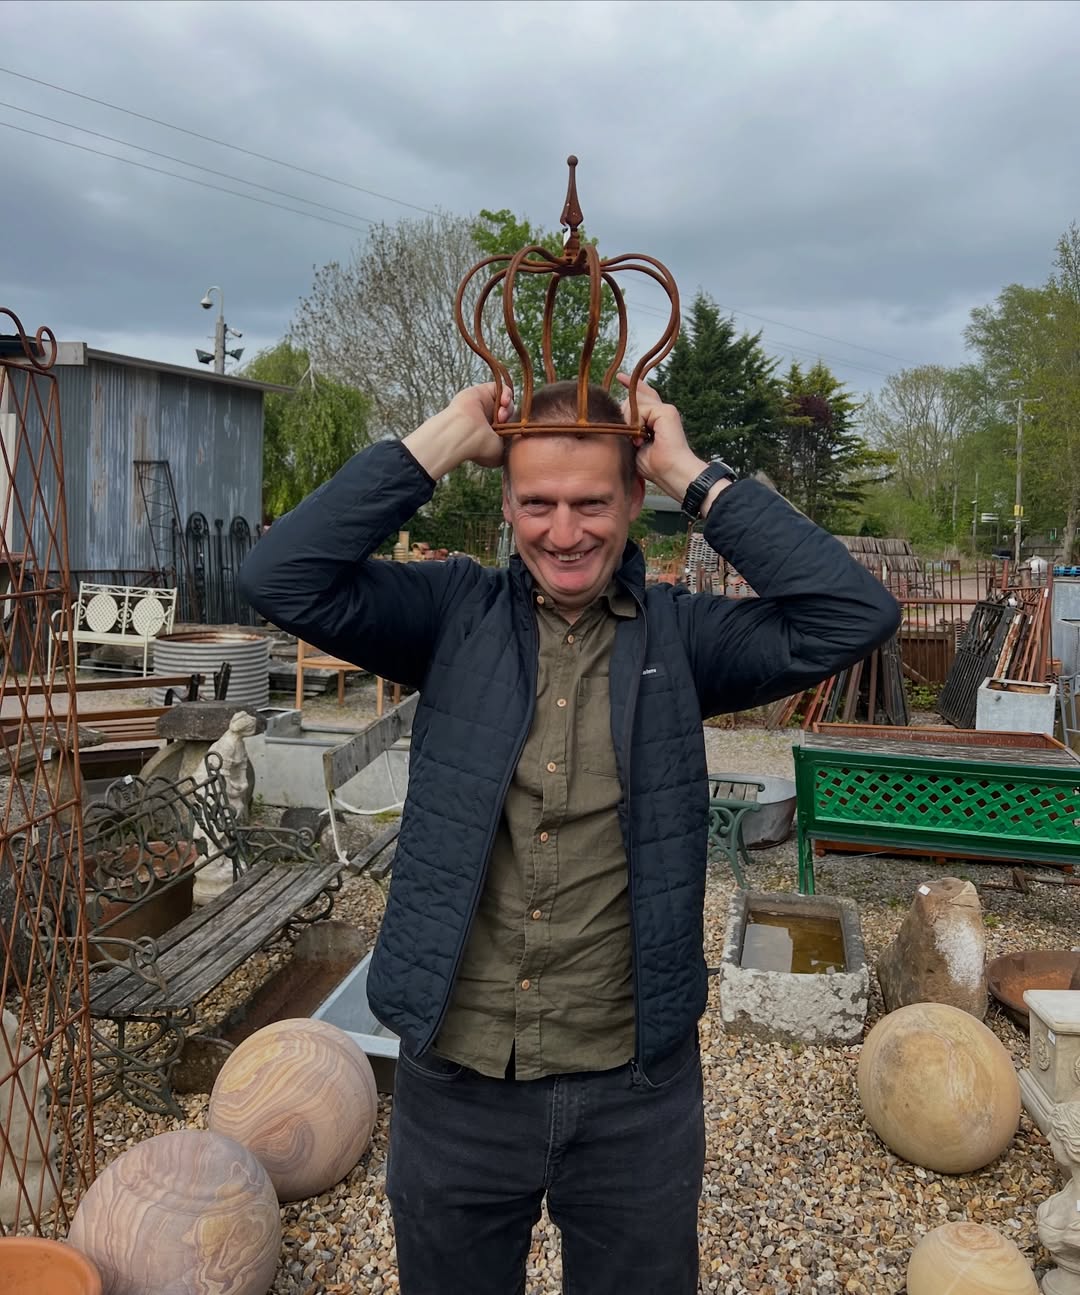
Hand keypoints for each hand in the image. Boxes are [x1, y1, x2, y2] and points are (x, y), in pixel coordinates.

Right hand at [404, 381, 513, 477]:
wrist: (463, 434)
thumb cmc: (479, 447)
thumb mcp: (499, 452)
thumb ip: (508, 446)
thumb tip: (515, 444)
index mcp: (490, 432)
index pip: (508, 425)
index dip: (514, 426)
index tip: (512, 431)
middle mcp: (486, 417)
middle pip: (508, 411)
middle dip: (509, 416)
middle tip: (502, 422)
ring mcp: (484, 404)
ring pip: (505, 399)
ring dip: (508, 406)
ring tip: (501, 415)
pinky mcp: (482, 391)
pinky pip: (501, 387)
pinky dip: (506, 393)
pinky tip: (503, 402)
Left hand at [616, 374, 706, 503]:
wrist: (671, 473)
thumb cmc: (654, 465)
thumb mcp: (634, 444)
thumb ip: (629, 428)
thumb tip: (617, 418)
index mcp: (656, 418)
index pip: (642, 397)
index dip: (632, 386)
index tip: (620, 377)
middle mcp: (662, 411)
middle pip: (634, 398)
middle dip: (625, 415)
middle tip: (633, 439)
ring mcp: (665, 410)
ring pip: (635, 403)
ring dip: (630, 423)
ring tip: (638, 441)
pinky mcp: (667, 411)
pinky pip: (641, 409)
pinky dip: (637, 424)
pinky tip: (641, 437)